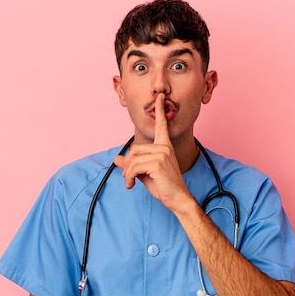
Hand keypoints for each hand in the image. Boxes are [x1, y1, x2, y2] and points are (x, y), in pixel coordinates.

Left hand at [113, 94, 191, 210]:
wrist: (178, 199)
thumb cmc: (164, 187)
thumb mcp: (145, 174)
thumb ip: (132, 165)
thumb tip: (116, 159)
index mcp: (165, 146)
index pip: (161, 125)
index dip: (160, 110)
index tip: (160, 96)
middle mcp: (164, 147)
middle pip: (134, 149)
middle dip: (127, 165)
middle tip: (128, 177)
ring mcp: (162, 154)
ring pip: (132, 158)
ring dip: (127, 173)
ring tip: (130, 182)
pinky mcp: (157, 163)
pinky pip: (133, 167)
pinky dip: (129, 177)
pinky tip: (132, 185)